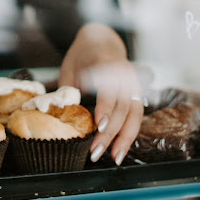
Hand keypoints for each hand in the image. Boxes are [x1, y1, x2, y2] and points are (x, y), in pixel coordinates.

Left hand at [58, 23, 142, 165]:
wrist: (102, 41)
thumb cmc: (82, 55)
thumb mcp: (70, 67)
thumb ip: (69, 88)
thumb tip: (63, 114)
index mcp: (106, 64)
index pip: (109, 88)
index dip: (105, 108)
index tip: (98, 125)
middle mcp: (124, 75)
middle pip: (122, 107)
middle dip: (111, 132)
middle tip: (96, 151)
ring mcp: (133, 85)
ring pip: (134, 115)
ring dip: (125, 138)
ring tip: (114, 158)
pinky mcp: (136, 94)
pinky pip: (136, 116)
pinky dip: (129, 134)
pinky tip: (120, 149)